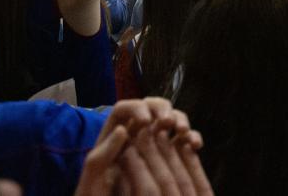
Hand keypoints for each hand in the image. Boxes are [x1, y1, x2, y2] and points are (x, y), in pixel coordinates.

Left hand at [75, 98, 206, 195]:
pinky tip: (195, 145)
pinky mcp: (169, 156)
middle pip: (149, 107)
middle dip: (162, 109)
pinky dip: (191, 137)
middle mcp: (133, 136)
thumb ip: (101, 156)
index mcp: (112, 138)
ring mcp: (153, 145)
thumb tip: (122, 129)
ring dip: (179, 119)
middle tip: (168, 122)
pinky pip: (182, 139)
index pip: (123, 109)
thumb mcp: (92, 180)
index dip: (136, 108)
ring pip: (168, 120)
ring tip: (183, 132)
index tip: (146, 120)